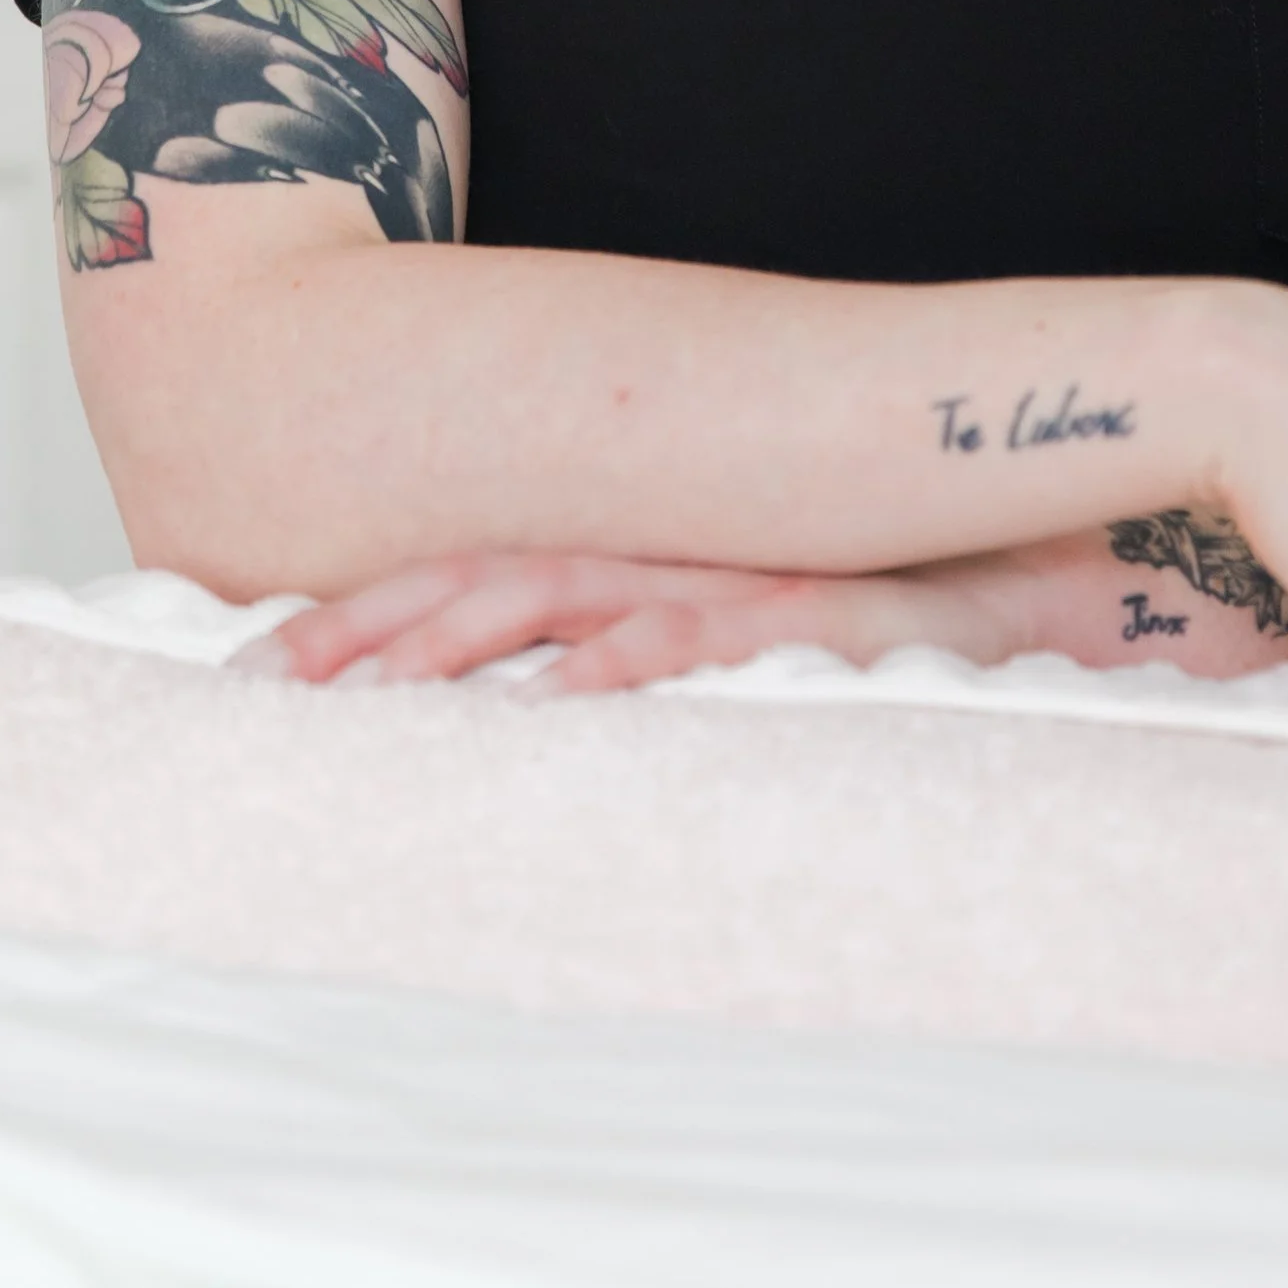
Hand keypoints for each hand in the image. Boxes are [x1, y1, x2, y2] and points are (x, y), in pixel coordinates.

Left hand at [235, 547, 1023, 696]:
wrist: (1031, 576)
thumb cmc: (874, 616)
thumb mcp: (729, 641)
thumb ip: (638, 664)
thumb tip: (532, 734)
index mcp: (632, 556)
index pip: (465, 574)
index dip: (359, 620)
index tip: (255, 676)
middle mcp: (660, 554)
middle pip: (480, 579)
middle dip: (363, 636)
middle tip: (258, 694)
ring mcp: (725, 577)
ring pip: (564, 595)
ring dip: (459, 644)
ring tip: (372, 702)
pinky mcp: (801, 612)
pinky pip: (697, 635)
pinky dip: (623, 665)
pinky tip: (559, 702)